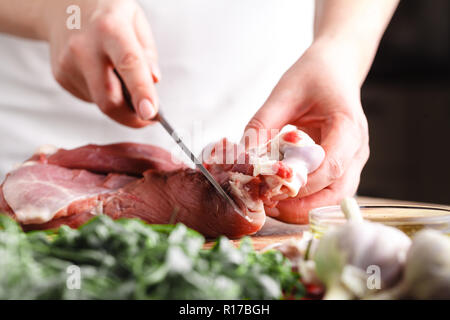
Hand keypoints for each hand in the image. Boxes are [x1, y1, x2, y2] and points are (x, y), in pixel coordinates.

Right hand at [44, 0, 158, 126]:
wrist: (61, 6)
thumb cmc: (106, 14)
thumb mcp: (135, 20)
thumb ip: (148, 52)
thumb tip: (154, 81)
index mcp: (110, 28)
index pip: (128, 64)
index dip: (141, 92)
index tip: (150, 113)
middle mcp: (85, 47)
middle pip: (109, 99)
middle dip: (132, 118)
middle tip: (147, 117)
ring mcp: (68, 64)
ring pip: (101, 102)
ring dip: (118, 100)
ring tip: (117, 74)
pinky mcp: (61, 77)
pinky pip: (91, 98)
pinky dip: (103, 94)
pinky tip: (100, 72)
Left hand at [244, 40, 369, 223]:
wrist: (336, 68)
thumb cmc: (313, 76)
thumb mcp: (284, 93)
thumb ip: (263, 124)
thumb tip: (243, 158)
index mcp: (349, 126)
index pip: (332, 166)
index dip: (302, 183)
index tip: (271, 187)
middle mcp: (357, 149)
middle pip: (338, 192)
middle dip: (302, 205)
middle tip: (268, 205)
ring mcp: (353, 161)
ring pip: (335, 199)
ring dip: (305, 208)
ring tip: (272, 205)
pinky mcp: (344, 166)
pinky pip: (329, 193)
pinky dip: (308, 201)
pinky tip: (283, 197)